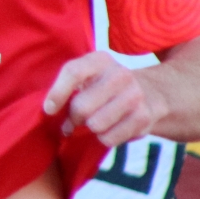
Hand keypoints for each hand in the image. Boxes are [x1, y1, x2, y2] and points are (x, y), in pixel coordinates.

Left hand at [44, 51, 168, 148]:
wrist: (150, 92)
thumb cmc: (104, 86)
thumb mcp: (88, 76)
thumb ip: (67, 86)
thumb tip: (49, 110)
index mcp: (100, 60)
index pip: (73, 72)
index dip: (57, 93)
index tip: (49, 110)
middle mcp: (120, 74)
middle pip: (82, 106)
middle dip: (72, 119)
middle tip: (72, 122)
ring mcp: (135, 95)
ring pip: (95, 125)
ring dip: (88, 130)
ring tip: (91, 124)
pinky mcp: (143, 117)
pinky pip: (109, 138)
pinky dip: (103, 139)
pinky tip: (108, 129)